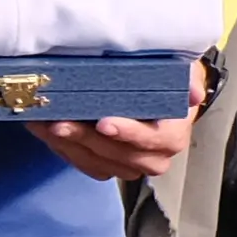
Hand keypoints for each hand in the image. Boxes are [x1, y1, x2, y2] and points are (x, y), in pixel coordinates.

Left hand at [46, 75, 208, 185]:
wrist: (161, 96)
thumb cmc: (168, 81)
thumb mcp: (182, 71)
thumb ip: (188, 78)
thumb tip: (193, 93)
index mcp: (173, 135)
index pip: (152, 140)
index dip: (129, 134)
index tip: (103, 123)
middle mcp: (154, 157)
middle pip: (117, 155)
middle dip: (85, 139)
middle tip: (58, 122)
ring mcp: (129, 165)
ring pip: (96, 163)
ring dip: (67, 146)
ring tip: (43, 124)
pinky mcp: (107, 165)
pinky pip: (83, 164)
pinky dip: (62, 149)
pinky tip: (43, 130)